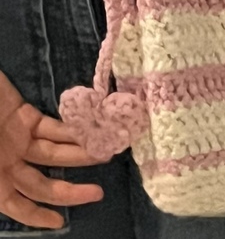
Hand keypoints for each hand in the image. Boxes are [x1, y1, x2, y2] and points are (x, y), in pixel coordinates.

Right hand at [0, 72, 103, 229]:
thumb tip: (9, 197)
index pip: (14, 204)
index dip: (35, 216)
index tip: (59, 222)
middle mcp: (5, 162)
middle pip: (41, 182)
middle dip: (69, 190)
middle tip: (98, 192)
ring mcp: (16, 138)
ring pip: (52, 153)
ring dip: (78, 155)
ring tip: (102, 157)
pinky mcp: (25, 114)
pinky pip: (51, 126)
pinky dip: (70, 130)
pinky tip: (88, 133)